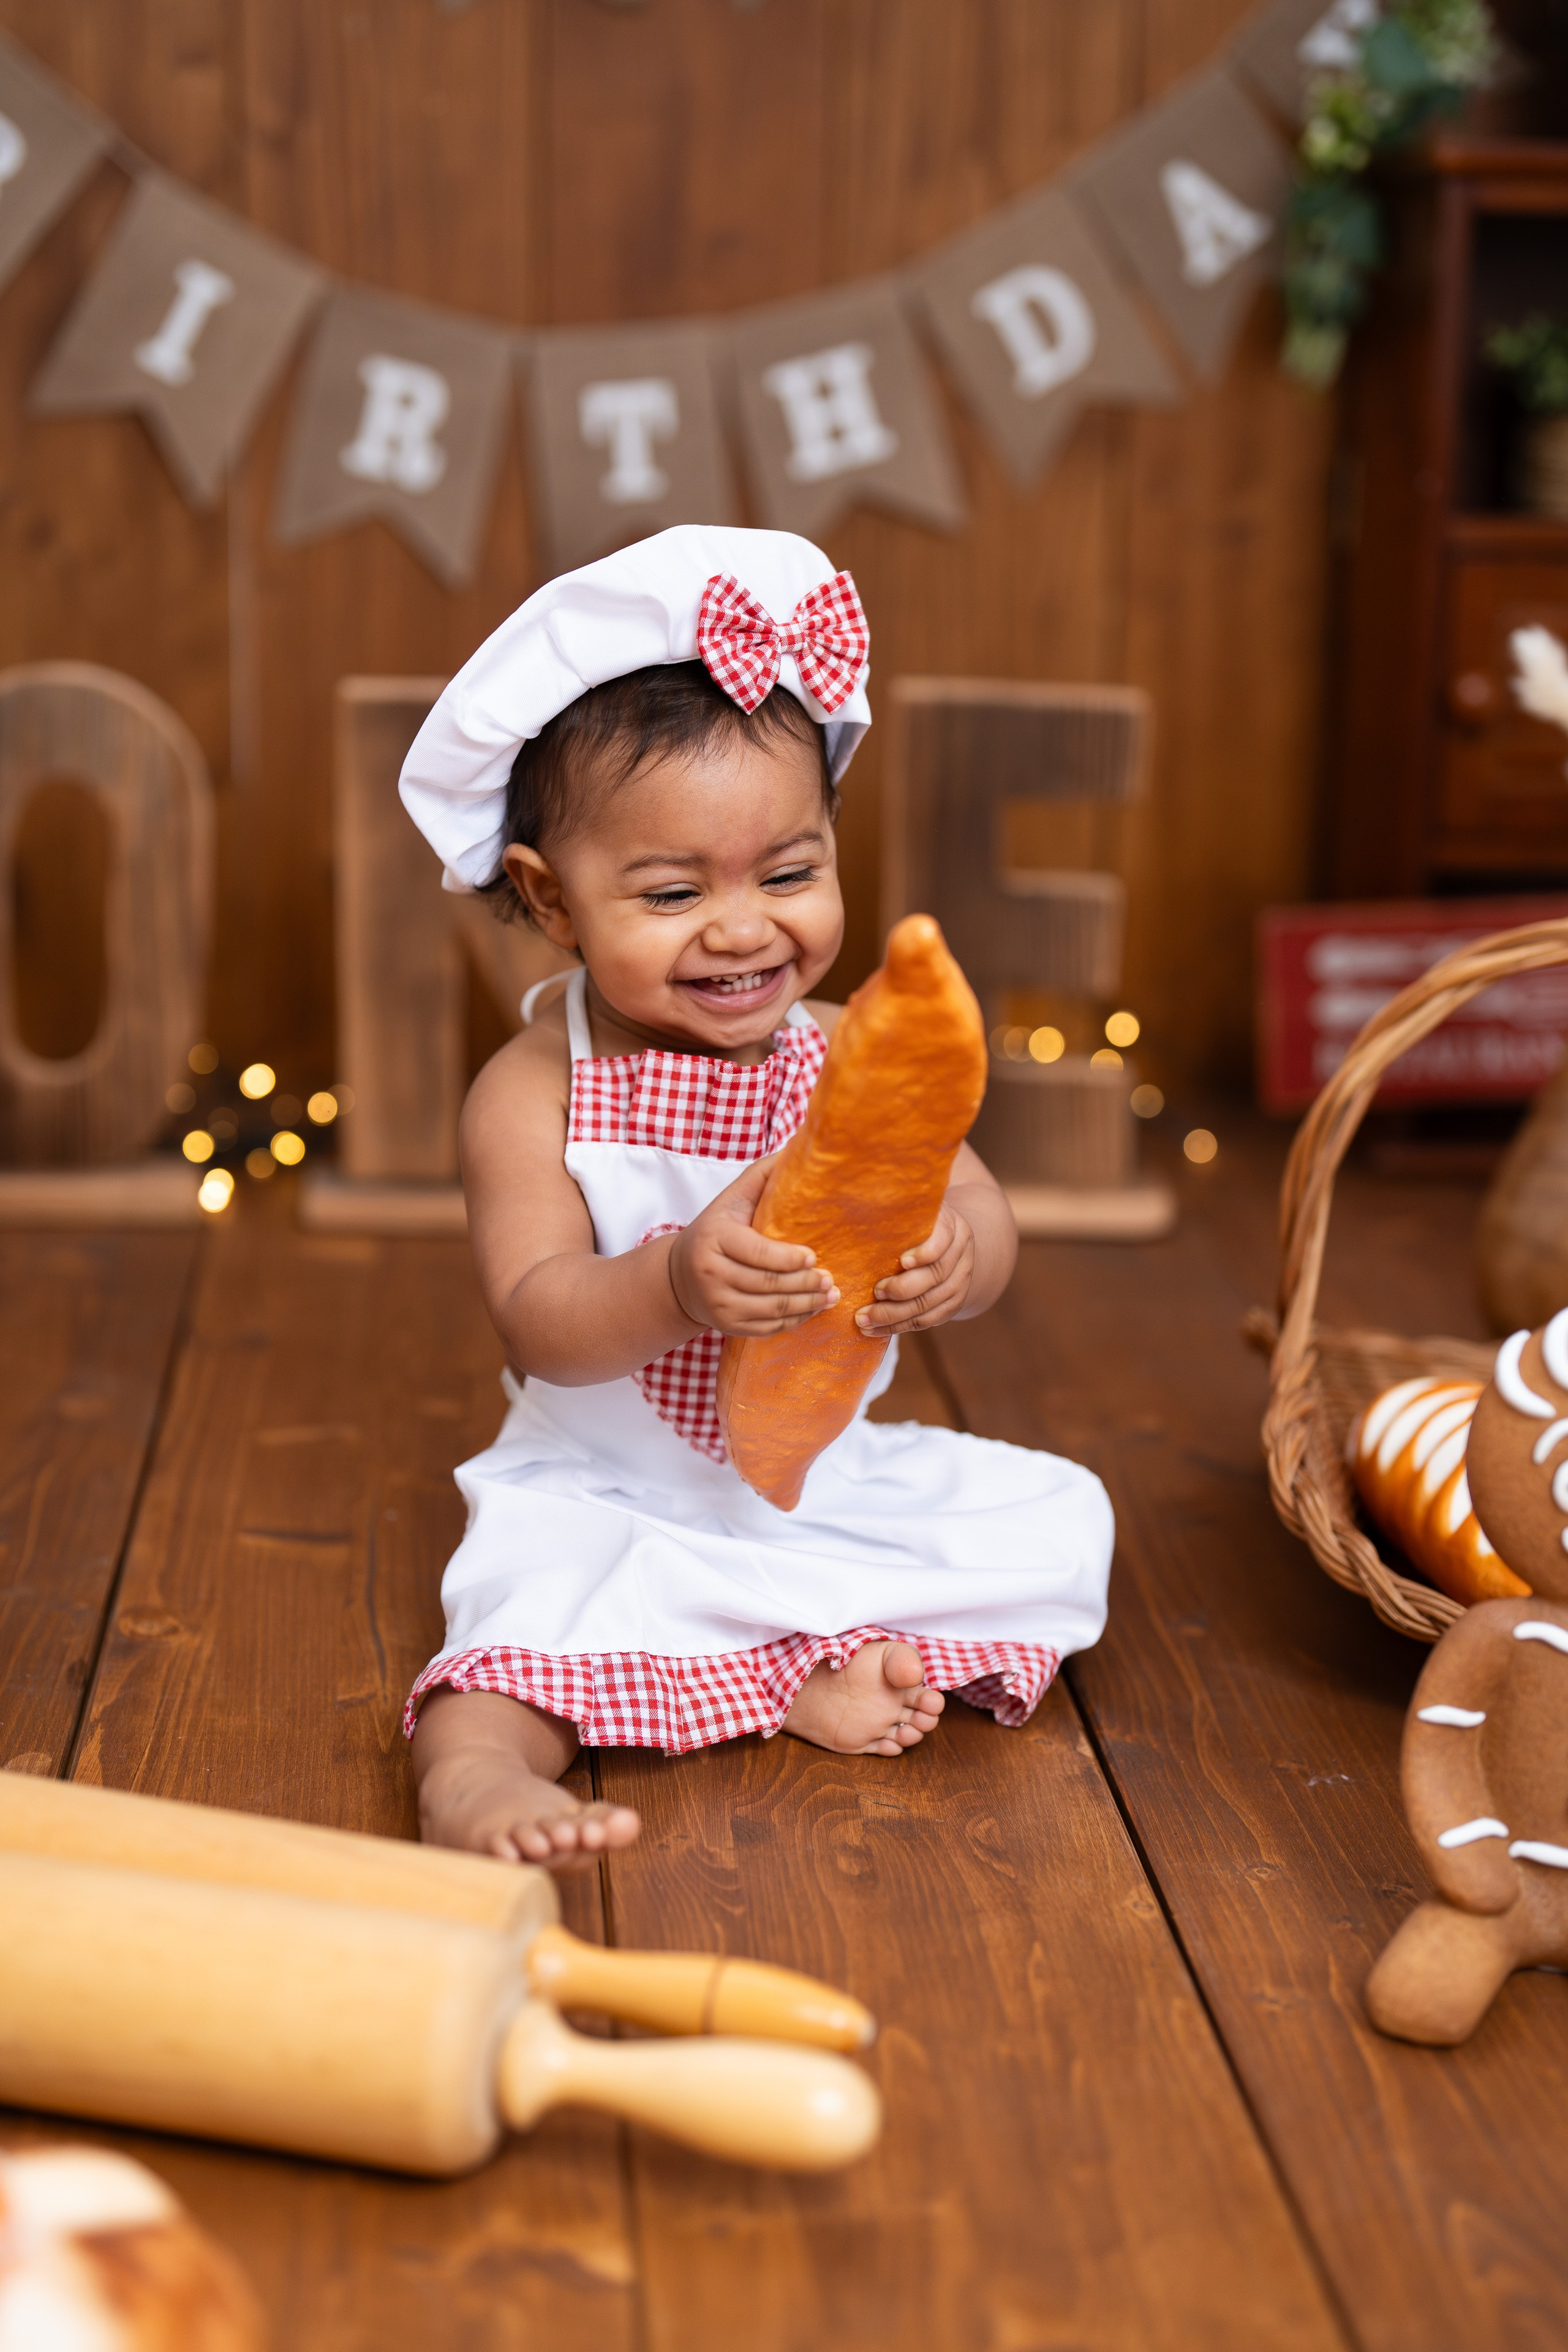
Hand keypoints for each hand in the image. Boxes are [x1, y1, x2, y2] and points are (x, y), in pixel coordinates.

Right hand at [668, 1157, 837, 1336]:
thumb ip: (761, 1175)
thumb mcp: (731, 1199)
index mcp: (714, 1239)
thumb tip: (796, 1152)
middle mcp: (711, 1274)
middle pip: (769, 1284)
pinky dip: (795, 1321)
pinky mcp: (727, 1327)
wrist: (679, 1276)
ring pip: (773, 1309)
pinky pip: (768, 1328)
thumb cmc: (715, 1230)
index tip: (814, 1256)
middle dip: (806, 1283)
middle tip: (830, 1279)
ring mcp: (718, 1305)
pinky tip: (813, 1309)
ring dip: (807, 1304)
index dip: (789, 1258)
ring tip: (831, 1294)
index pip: (758, 1252)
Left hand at [856, 1203, 974, 1336]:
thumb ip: (898, 1212)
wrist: (953, 1245)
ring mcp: (960, 1283)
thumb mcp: (916, 1213)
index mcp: (953, 1227)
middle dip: (902, 1289)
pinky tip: (874, 1330)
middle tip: (874, 1292)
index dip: (925, 1252)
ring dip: (893, 1316)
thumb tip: (857, 1204)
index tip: (902, 1261)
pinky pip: (927, 1321)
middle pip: (935, 1277)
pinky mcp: (952, 1305)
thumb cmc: (920, 1225)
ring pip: (929, 1305)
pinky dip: (898, 1327)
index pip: (943, 1241)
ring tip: (863, 1319)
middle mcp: (961, 1255)